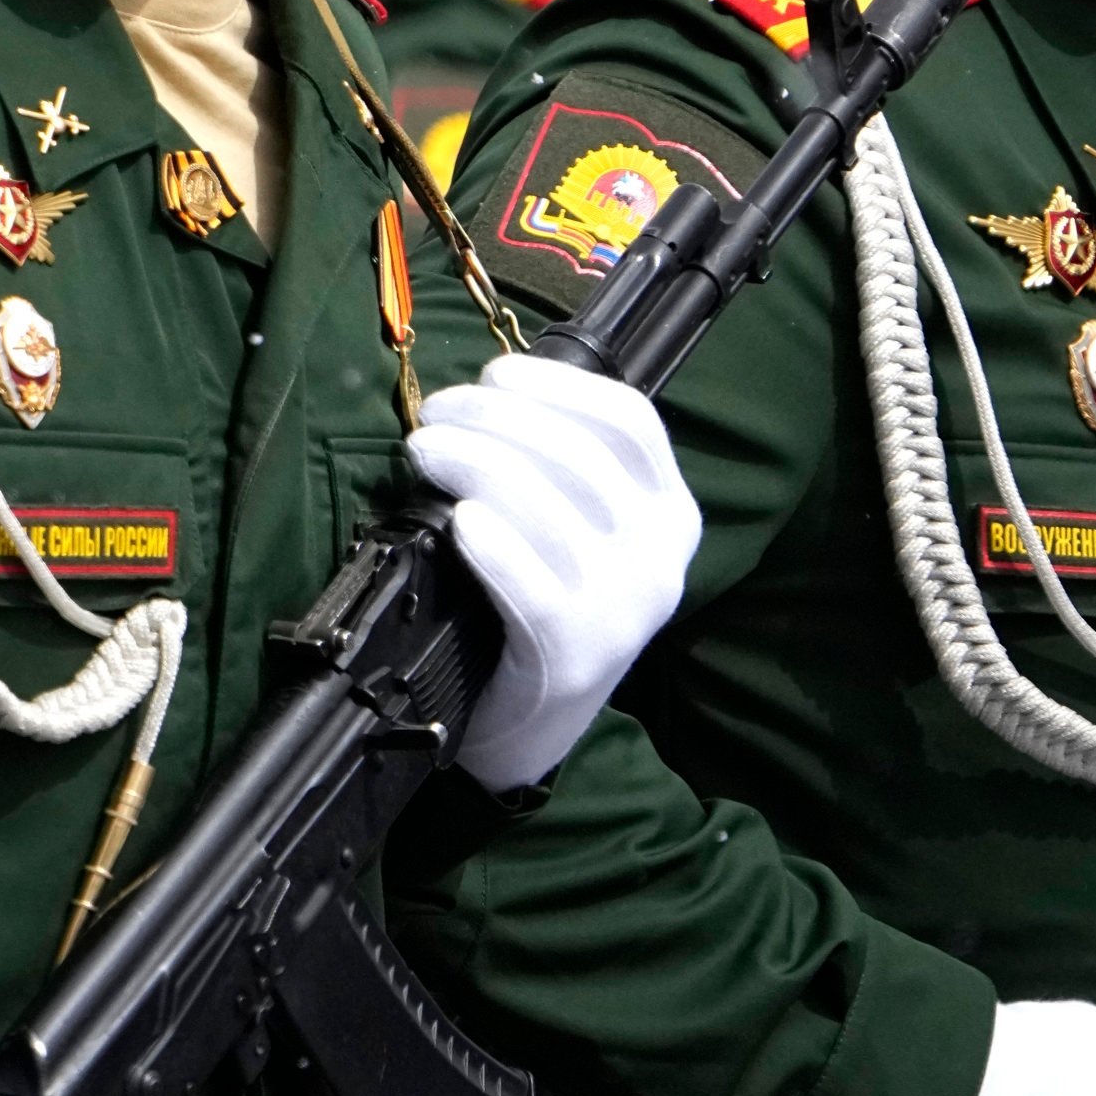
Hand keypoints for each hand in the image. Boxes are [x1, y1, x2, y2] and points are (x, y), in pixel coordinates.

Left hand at [404, 354, 702, 791]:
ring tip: (424, 450)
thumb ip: (560, 467)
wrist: (534, 722)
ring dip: (476, 463)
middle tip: (436, 412)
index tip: (494, 373)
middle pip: (581, 458)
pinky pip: (532, 583)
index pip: (630, 424)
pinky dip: (492, 543)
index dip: (558, 387)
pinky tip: (459, 520)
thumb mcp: (581, 530)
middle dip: (498, 419)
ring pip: (551, 510)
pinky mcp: (577, 653)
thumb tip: (488, 395)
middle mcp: (661, 558)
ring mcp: (624, 608)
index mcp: (671, 513)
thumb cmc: (546, 605)